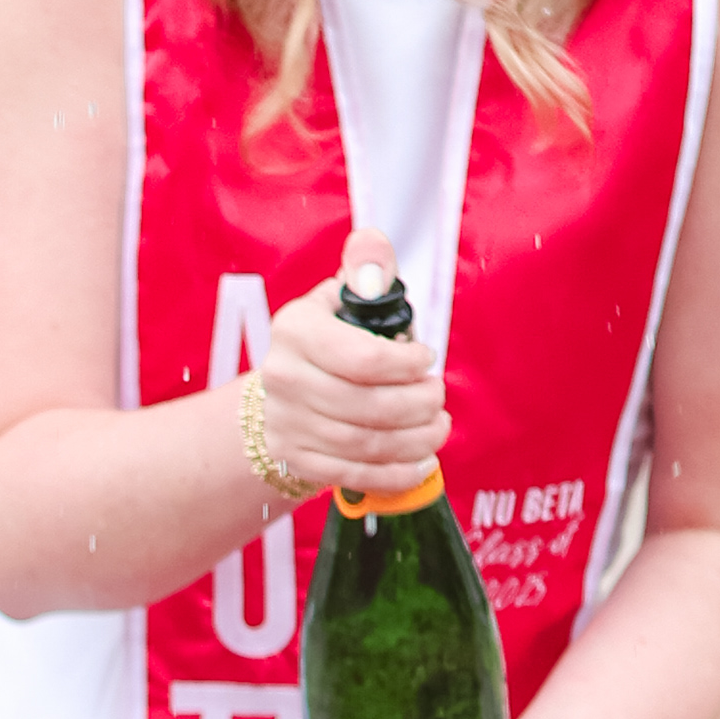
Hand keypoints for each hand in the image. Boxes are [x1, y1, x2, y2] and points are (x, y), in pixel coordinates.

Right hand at [244, 227, 447, 501]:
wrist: (281, 389)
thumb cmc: (326, 338)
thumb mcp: (341, 297)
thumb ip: (364, 269)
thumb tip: (373, 243)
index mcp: (295, 330)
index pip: (361, 358)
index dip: (406, 364)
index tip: (426, 359)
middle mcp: (283, 378)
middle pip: (368, 406)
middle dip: (419, 405)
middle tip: (438, 396)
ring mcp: (287, 424)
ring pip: (366, 444)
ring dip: (416, 439)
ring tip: (438, 426)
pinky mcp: (297, 459)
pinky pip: (356, 475)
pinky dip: (397, 472)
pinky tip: (421, 460)